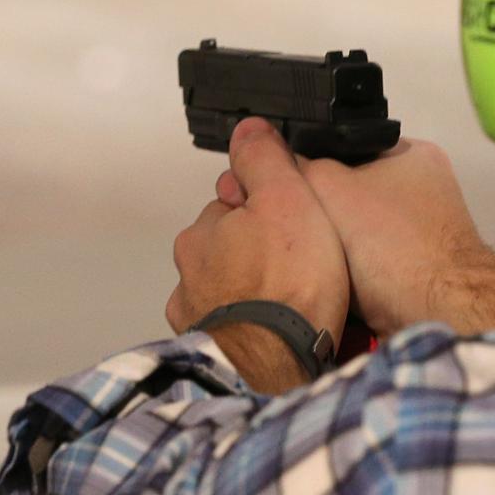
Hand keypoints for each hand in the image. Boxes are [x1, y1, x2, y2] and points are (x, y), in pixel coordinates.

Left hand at [167, 118, 351, 391]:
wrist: (274, 365)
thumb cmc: (286, 284)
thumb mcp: (286, 199)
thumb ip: (264, 160)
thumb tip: (248, 128)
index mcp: (202, 234)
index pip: (234, 208)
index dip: (270, 212)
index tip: (298, 227)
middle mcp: (190, 273)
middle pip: (233, 251)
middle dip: (261, 256)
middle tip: (304, 269)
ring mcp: (198, 316)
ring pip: (234, 292)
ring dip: (259, 296)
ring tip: (297, 306)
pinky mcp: (215, 353)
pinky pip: (239, 331)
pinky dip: (256, 330)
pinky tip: (283, 334)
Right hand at [223, 136, 494, 337]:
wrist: (437, 313)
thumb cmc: (393, 244)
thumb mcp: (328, 185)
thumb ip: (298, 165)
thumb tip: (274, 161)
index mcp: (412, 155)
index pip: (342, 149)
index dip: (306, 165)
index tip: (279, 185)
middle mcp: (422, 192)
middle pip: (345, 194)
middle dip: (317, 213)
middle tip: (290, 225)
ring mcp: (421, 236)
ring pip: (351, 235)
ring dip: (329, 248)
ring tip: (306, 256)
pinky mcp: (414, 276)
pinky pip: (365, 268)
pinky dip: (347, 276)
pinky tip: (328, 282)